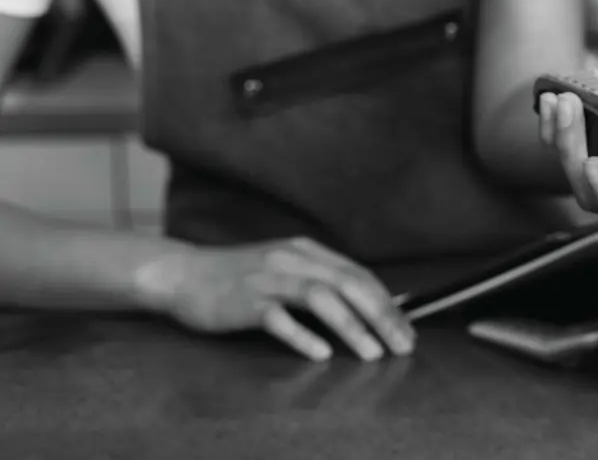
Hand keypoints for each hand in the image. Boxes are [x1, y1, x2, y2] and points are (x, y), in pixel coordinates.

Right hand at [138, 238, 414, 361]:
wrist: (181, 272)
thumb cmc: (238, 277)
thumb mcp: (285, 268)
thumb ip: (321, 281)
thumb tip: (367, 305)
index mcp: (307, 252)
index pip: (359, 275)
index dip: (387, 303)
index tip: (406, 330)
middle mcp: (292, 260)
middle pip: (348, 284)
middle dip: (381, 316)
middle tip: (402, 345)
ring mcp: (267, 279)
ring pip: (320, 297)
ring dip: (351, 326)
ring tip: (372, 353)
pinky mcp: (242, 301)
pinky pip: (277, 318)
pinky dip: (302, 335)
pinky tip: (321, 353)